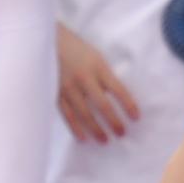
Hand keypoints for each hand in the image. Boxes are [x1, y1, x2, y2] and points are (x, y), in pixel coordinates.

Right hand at [56, 24, 140, 142]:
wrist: (47, 41)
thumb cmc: (76, 49)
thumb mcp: (95, 57)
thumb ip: (104, 75)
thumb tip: (114, 98)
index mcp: (98, 66)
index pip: (118, 89)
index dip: (128, 105)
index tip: (136, 117)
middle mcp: (84, 78)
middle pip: (102, 105)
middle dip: (114, 121)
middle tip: (122, 133)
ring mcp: (68, 87)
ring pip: (85, 113)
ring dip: (96, 129)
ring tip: (105, 140)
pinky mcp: (56, 94)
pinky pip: (67, 115)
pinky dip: (75, 128)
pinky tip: (83, 138)